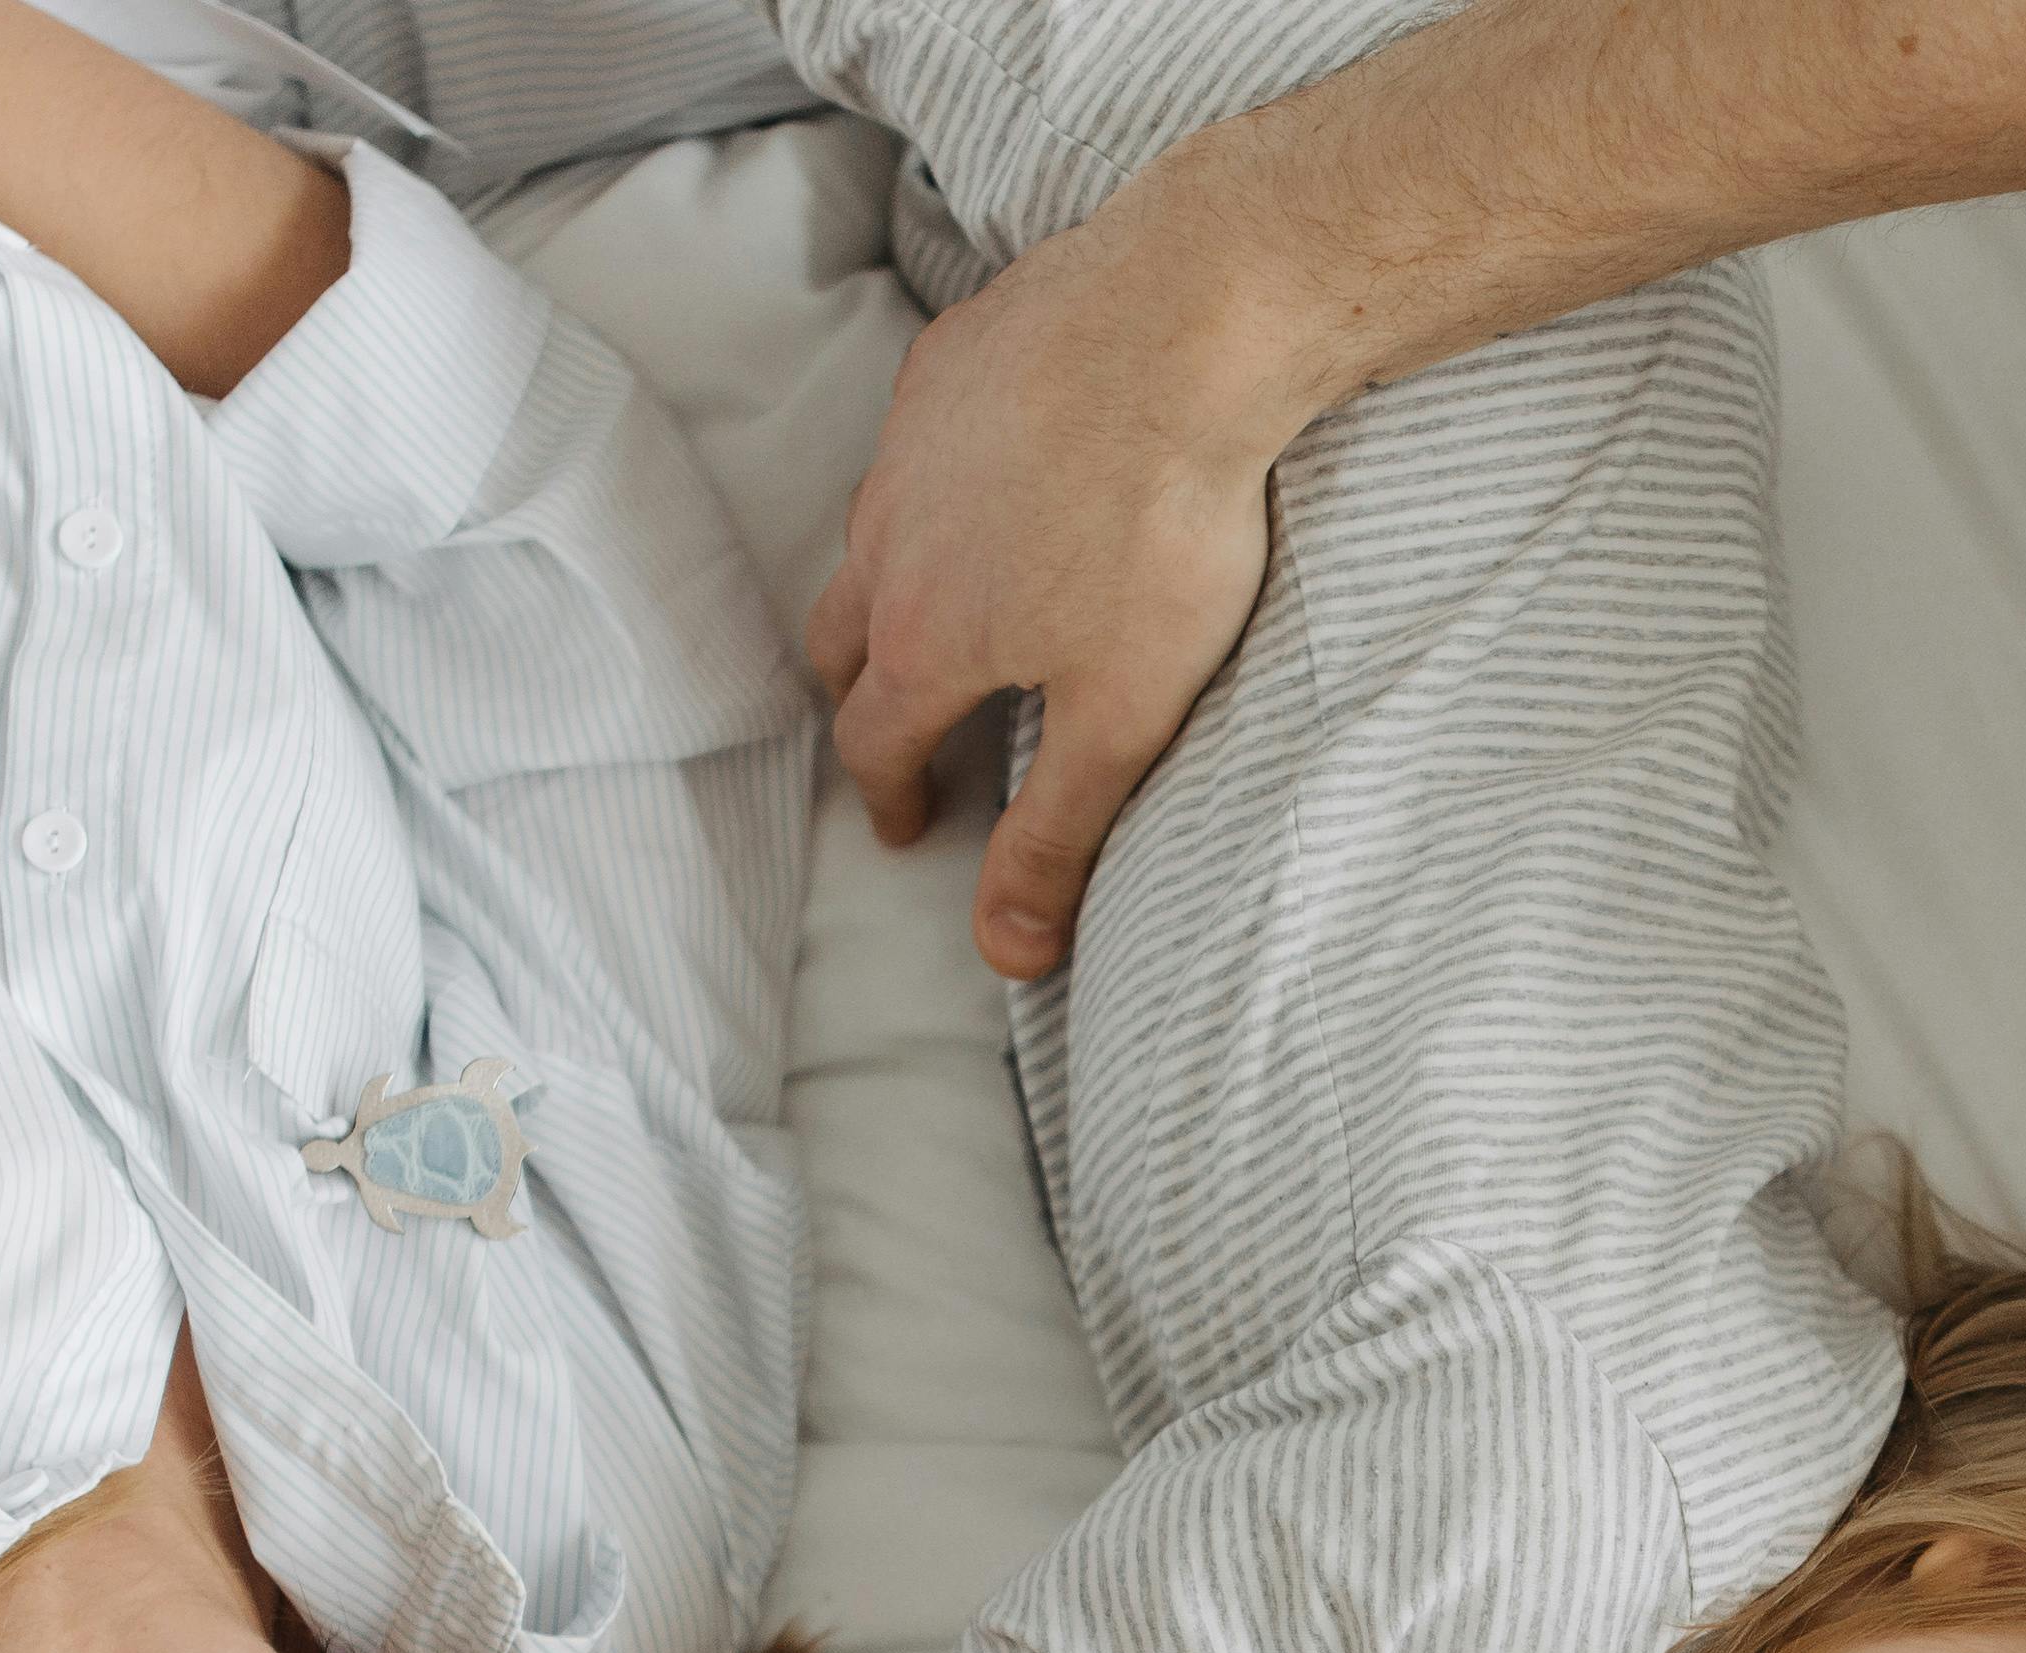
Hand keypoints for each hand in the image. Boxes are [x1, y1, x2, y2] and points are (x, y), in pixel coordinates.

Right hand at [805, 173, 1308, 978]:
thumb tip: (1007, 953)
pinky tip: (995, 480)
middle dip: (860, 698)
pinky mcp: (950, 361)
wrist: (1187, 327)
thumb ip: (1056, 833)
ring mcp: (910, 442)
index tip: (913, 824)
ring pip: (870, 534)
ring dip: (890, 586)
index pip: (874, 741)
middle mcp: (888, 539)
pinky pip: (918, 440)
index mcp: (922, 637)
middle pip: (838, 637)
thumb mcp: (1123, 715)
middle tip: (897, 730)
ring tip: (944, 608)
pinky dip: (937, 484)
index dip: (892, 797)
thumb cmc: (1163, 525)